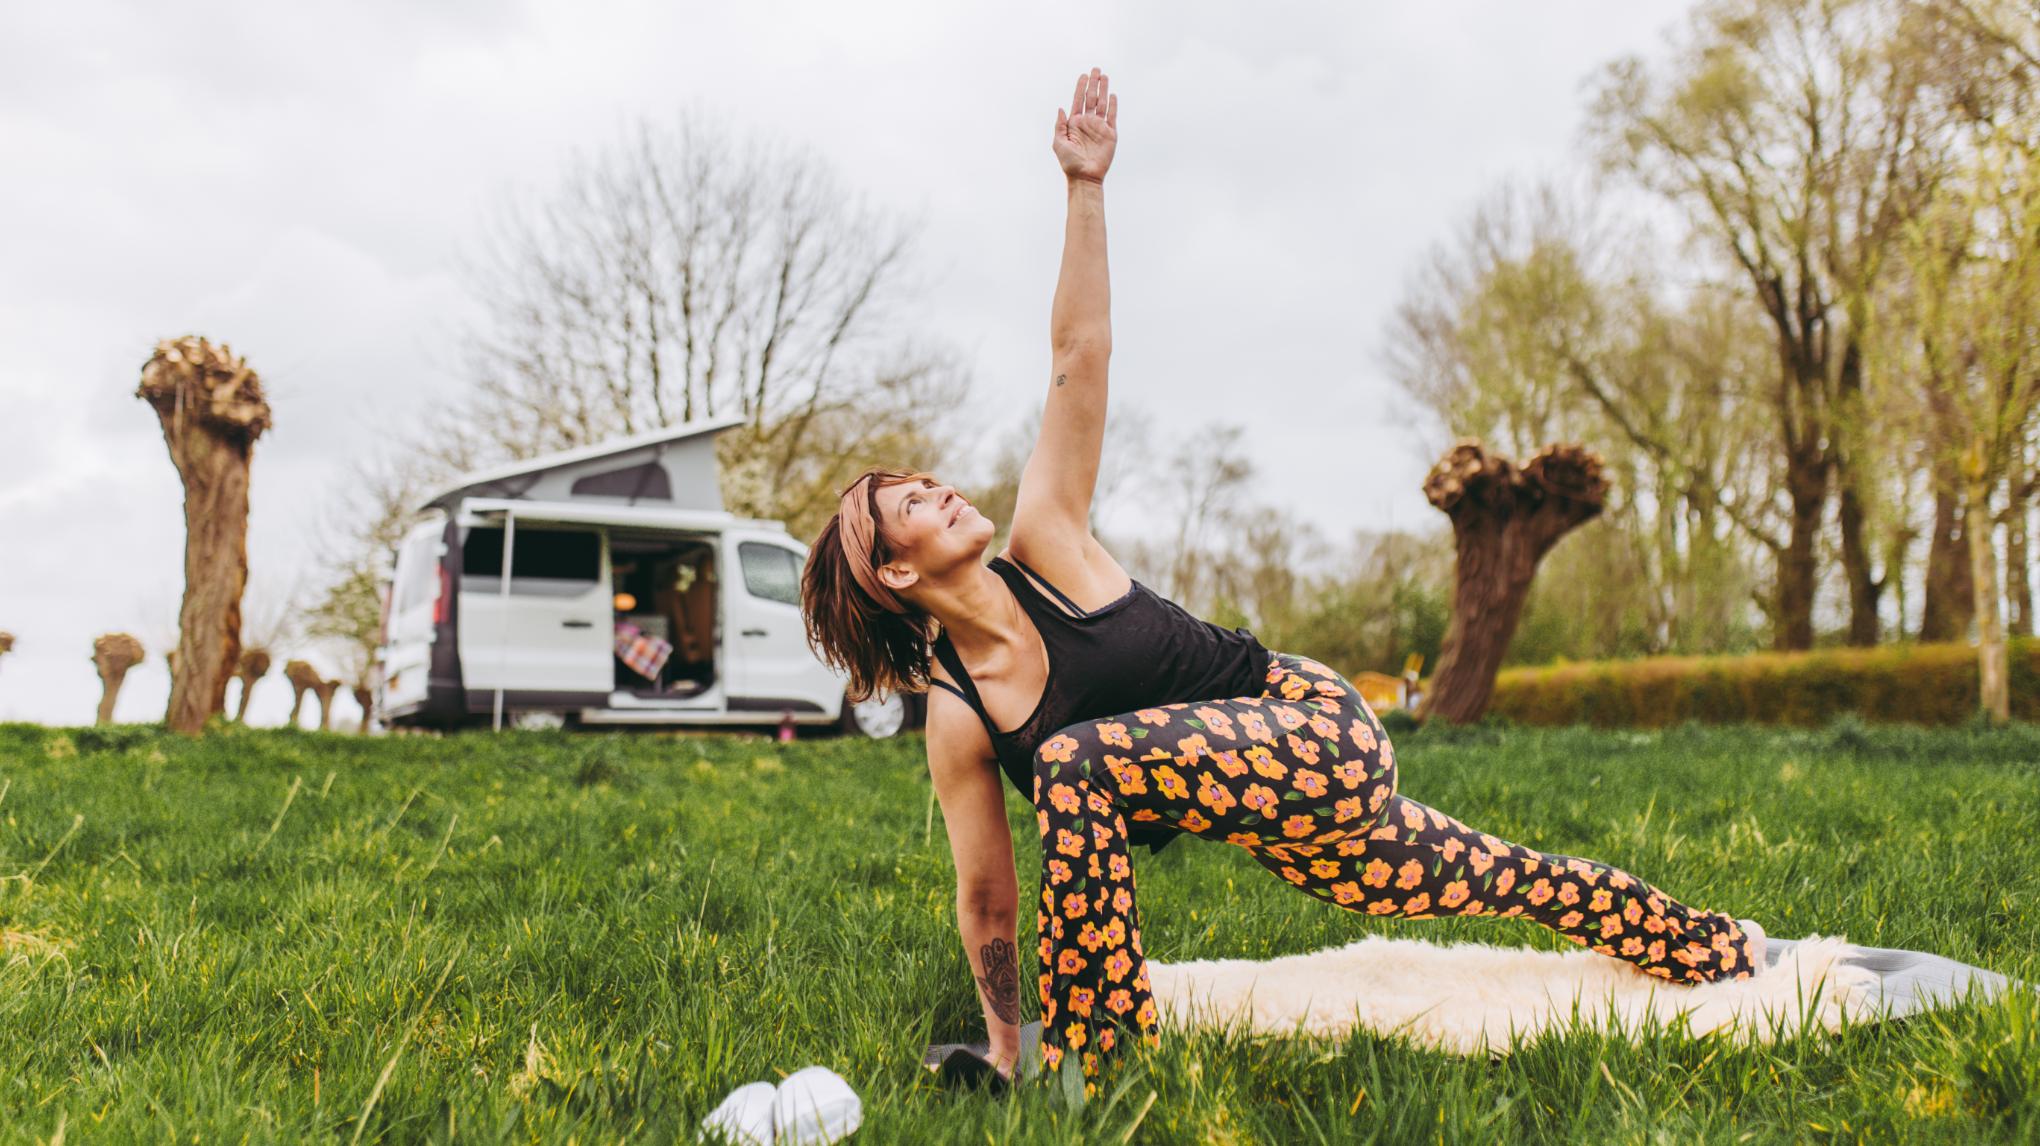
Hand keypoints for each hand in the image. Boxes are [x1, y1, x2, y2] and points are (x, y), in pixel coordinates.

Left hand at [1053, 67, 1117, 183]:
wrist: (1085, 177)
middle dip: (1093, 84)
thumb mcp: (1059, 143)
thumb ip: (1059, 125)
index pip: (1078, 101)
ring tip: (1104, 76)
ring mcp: (1099, 127)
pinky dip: (1112, 105)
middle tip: (1096, 69)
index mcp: (1074, 123)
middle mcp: (1087, 123)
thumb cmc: (1069, 163)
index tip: (1083, 75)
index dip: (1080, 87)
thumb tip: (1060, 108)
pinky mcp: (1110, 134)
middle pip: (1091, 98)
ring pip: (1102, 104)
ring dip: (1103, 90)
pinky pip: (1112, 116)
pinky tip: (1112, 95)